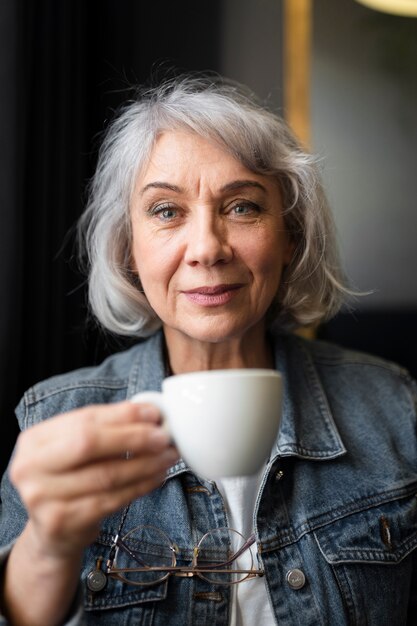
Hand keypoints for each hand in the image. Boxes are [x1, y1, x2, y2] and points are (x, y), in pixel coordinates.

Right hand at [10, 401, 178, 560]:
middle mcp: (30, 466)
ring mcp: (41, 497)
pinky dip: (139, 487)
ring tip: (167, 457)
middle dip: (133, 438)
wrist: (53, 533)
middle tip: (163, 437)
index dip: (122, 415)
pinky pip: (110, 500)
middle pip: (89, 444)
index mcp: (34, 439)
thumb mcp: (76, 450)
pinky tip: (156, 477)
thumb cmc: (71, 480)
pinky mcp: (60, 523)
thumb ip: (106, 428)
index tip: (153, 413)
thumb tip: (150, 412)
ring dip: (144, 464)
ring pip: (105, 475)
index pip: (84, 419)